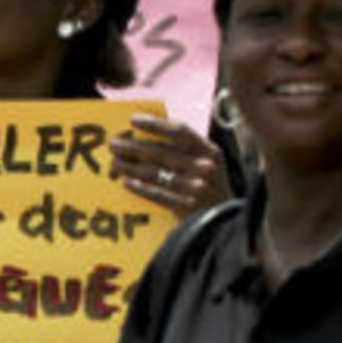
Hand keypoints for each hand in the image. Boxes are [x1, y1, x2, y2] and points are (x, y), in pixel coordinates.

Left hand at [112, 114, 231, 218]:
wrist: (226, 221)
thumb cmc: (211, 188)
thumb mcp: (208, 164)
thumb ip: (187, 150)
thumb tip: (151, 135)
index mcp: (210, 151)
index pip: (180, 131)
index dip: (155, 124)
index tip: (134, 121)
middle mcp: (204, 167)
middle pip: (161, 152)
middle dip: (134, 147)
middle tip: (114, 145)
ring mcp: (196, 187)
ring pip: (155, 173)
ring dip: (131, 167)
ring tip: (115, 163)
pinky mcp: (187, 206)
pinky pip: (157, 194)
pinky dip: (140, 187)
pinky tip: (126, 182)